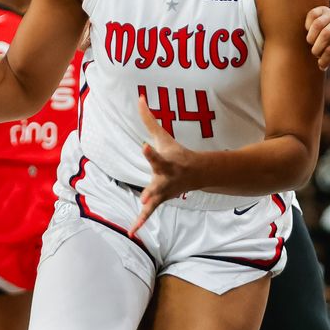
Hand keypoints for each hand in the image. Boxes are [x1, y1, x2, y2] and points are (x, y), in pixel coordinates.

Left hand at [130, 97, 197, 234]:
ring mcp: (164, 191)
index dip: (151, 152)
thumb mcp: (163, 136)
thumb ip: (149, 119)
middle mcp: (166, 178)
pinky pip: (149, 213)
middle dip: (152, 190)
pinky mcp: (159, 200)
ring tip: (140, 210)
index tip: (144, 145)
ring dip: (148, 206)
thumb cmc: (176, 152)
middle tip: (144, 196)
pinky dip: (141, 222)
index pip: (157, 155)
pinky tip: (132, 231)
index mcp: (167, 161)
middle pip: (158, 183)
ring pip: (155, 199)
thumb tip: (139, 98)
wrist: (197, 174)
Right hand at [305, 7, 329, 71]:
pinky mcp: (321, 9)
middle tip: (316, 54)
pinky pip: (311, 15)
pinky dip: (308, 25)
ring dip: (311, 38)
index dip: (324, 59)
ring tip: (313, 43)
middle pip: (326, 35)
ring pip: (317, 25)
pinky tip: (310, 32)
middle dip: (317, 48)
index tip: (322, 66)